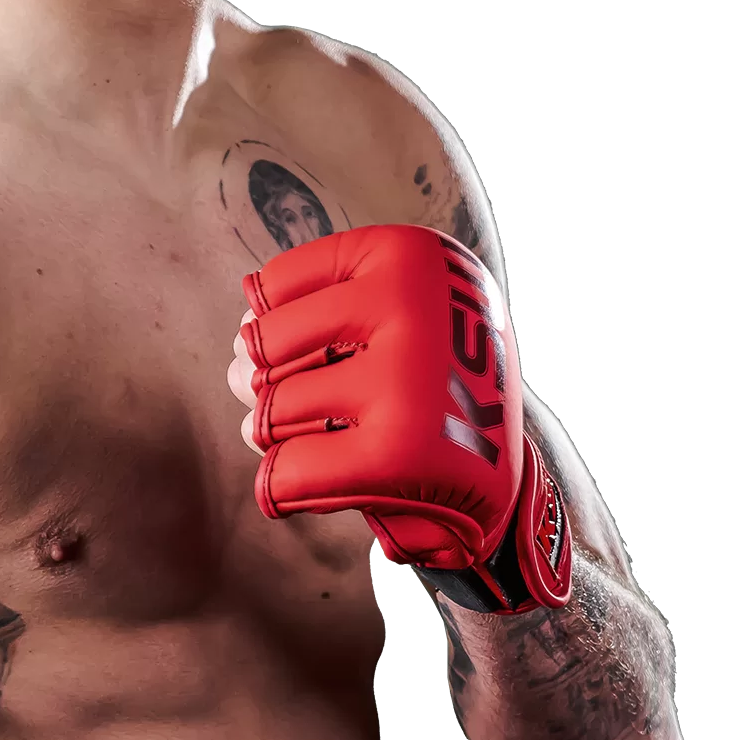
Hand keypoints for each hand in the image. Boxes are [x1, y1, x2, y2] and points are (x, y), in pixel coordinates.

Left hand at [227, 223, 571, 612]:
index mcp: (408, 252)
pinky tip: (307, 486)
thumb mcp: (382, 315)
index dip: (279, 333)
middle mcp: (412, 301)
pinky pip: (288, 471)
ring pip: (273, 409)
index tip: (314, 354)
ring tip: (334, 442)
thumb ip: (303, 311)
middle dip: (269, 387)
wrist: (502, 479)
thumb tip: (238, 346)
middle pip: (267, 346)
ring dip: (283, 439)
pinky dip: (283, 487)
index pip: (275, 288)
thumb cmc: (419, 383)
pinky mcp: (402, 454)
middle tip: (315, 406)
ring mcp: (408, 377)